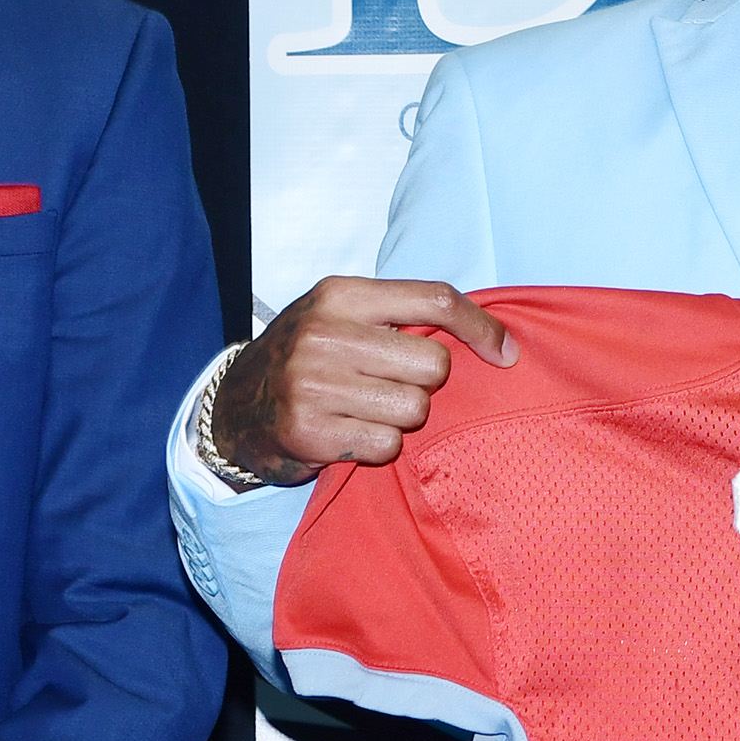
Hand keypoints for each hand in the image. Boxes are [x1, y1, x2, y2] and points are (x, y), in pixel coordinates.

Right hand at [210, 278, 514, 486]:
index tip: (505, 354)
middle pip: (433, 364)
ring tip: (363, 409)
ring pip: (415, 409)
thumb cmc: (306, 359)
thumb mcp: (341, 316)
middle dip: (424, 382)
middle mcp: (325, 334)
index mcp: (341, 294)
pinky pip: (387, 444)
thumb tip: (492, 339)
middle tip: (389, 385)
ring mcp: (313, 383)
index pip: (434, 299)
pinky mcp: (309, 430)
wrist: (234, 409)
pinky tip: (348, 432)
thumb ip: (399, 315)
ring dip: (401, 418)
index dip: (481, 327)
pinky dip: (377, 445)